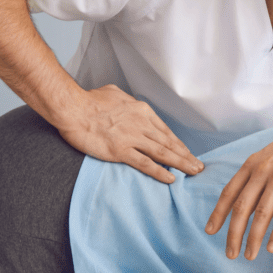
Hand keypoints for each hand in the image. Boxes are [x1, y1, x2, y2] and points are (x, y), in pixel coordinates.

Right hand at [58, 85, 203, 183]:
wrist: (73, 108)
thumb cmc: (90, 100)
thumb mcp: (116, 93)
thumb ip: (127, 102)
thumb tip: (129, 104)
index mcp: (142, 111)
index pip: (165, 131)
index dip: (178, 144)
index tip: (187, 152)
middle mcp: (142, 124)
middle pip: (169, 143)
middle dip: (186, 156)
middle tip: (199, 166)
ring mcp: (132, 138)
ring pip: (162, 153)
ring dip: (180, 164)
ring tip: (193, 172)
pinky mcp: (120, 151)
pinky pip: (145, 164)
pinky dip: (159, 172)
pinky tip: (171, 179)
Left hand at [206, 112, 272, 259]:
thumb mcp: (270, 157)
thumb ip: (256, 179)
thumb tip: (246, 206)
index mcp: (252, 163)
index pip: (229, 192)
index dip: (218, 213)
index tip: (210, 231)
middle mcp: (263, 170)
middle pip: (242, 207)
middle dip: (233, 234)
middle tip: (230, 254)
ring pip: (262, 213)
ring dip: (254, 238)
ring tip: (250, 255)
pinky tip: (272, 247)